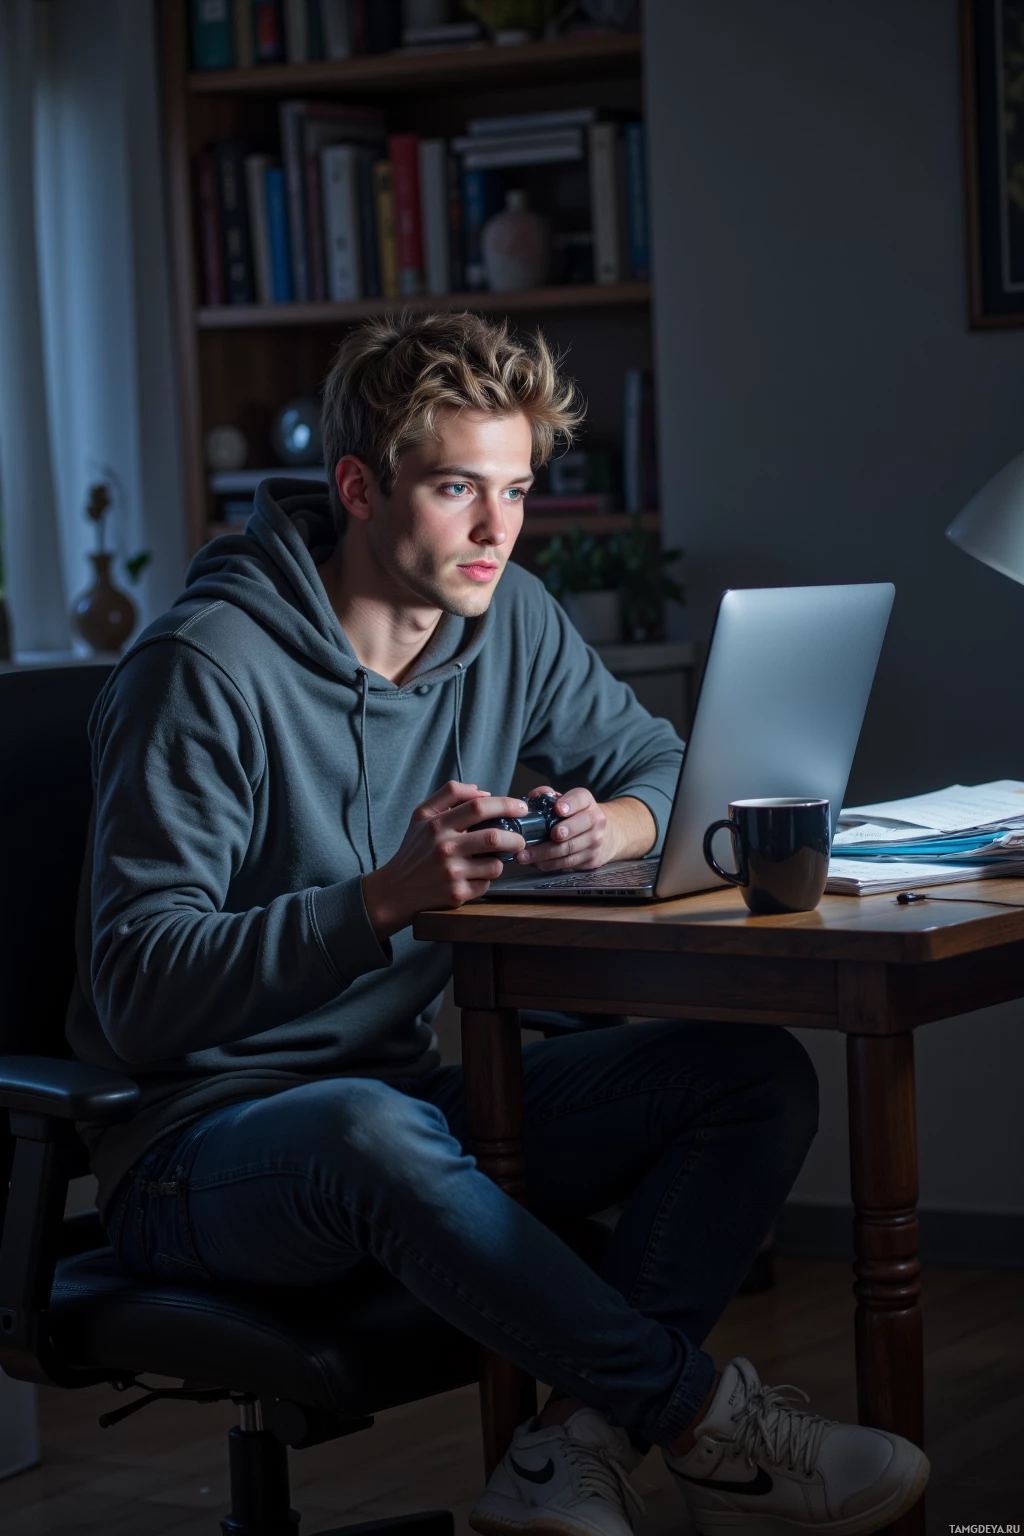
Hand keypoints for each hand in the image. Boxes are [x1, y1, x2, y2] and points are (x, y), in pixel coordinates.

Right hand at [361, 781, 526, 939]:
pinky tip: (473, 877)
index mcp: (437, 825)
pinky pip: (486, 885)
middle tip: (520, 839)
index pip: (478, 807)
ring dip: (499, 862)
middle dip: (516, 838)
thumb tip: (483, 792)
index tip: (521, 808)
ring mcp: (451, 873)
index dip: (506, 805)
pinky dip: (486, 880)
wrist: (397, 889)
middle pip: (494, 837)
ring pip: (495, 865)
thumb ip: (450, 795)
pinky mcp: (457, 895)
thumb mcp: (422, 815)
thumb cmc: (414, 849)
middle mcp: (444, 848)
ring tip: (489, 860)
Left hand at [516, 786, 655, 872]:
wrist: (610, 835)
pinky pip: (568, 864)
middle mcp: (595, 821)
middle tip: (545, 836)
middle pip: (576, 827)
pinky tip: (536, 863)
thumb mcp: (570, 801)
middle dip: (560, 832)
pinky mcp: (591, 860)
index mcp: (587, 803)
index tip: (558, 808)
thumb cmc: (580, 817)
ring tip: (526, 855)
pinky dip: (550, 865)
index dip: (569, 804)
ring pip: (569, 849)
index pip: (580, 799)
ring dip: (545, 854)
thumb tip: (533, 797)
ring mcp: (594, 842)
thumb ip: (549, 796)